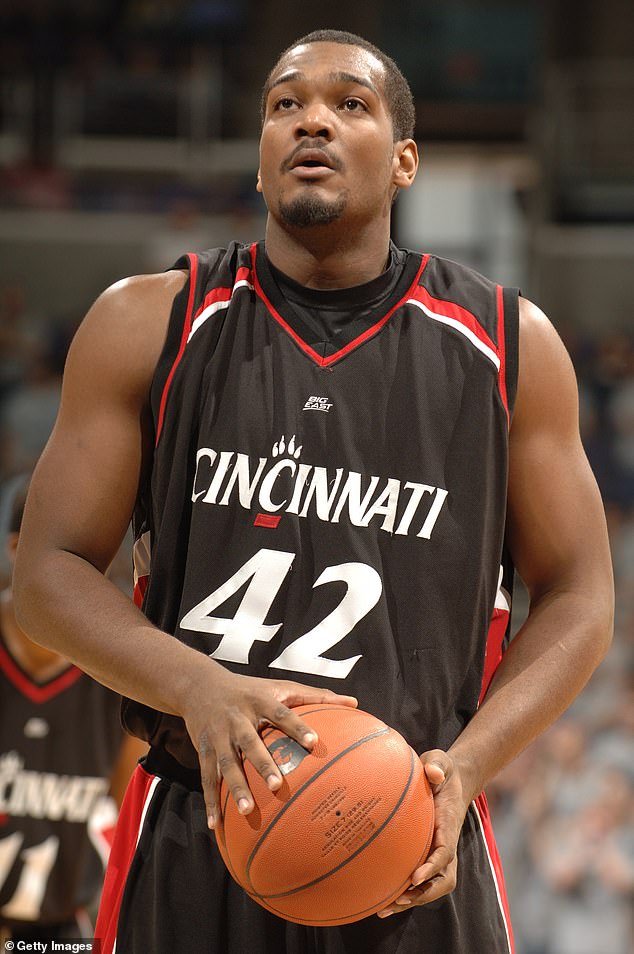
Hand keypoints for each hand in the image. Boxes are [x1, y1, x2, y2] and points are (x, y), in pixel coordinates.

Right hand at [182, 664, 356, 828]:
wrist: (198, 685)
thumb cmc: (251, 690)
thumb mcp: (280, 686)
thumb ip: (315, 696)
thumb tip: (354, 703)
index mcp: (259, 701)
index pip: (281, 713)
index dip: (296, 726)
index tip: (314, 741)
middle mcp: (237, 717)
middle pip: (249, 741)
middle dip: (262, 763)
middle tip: (278, 786)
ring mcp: (217, 735)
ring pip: (225, 763)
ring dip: (235, 787)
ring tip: (246, 810)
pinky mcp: (202, 749)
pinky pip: (206, 777)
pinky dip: (210, 801)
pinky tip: (215, 825)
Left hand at [377, 749, 468, 917]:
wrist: (449, 778)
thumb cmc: (441, 769)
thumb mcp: (440, 760)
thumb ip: (437, 764)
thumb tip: (432, 773)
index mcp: (449, 823)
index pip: (445, 851)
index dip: (432, 866)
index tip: (415, 876)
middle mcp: (446, 842)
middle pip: (443, 879)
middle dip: (423, 893)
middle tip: (398, 899)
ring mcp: (438, 850)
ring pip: (432, 885)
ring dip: (412, 899)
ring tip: (384, 909)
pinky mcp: (427, 853)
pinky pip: (419, 878)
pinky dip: (404, 890)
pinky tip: (379, 897)